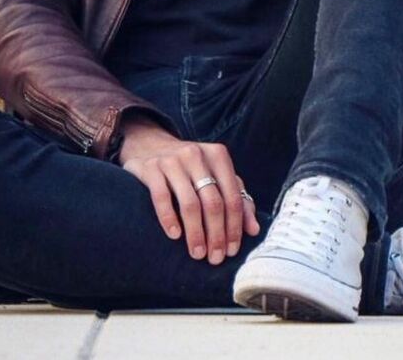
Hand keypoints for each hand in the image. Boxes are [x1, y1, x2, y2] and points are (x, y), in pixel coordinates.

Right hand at [119, 121, 260, 264]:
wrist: (149, 144)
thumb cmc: (189, 166)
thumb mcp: (215, 174)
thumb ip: (236, 197)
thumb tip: (254, 230)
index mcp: (217, 155)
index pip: (232, 197)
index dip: (234, 227)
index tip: (231, 251)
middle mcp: (196, 155)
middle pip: (213, 202)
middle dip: (216, 234)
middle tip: (214, 258)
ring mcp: (173, 161)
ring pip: (190, 203)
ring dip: (195, 233)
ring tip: (197, 253)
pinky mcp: (151, 168)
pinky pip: (162, 197)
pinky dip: (169, 218)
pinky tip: (175, 235)